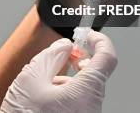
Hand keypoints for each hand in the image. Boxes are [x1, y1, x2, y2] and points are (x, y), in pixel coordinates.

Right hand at [0, 31, 116, 112]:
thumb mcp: (32, 77)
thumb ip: (52, 55)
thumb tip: (65, 46)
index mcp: (86, 92)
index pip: (107, 57)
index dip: (98, 40)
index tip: (86, 34)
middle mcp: (93, 107)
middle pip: (94, 73)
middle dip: (77, 60)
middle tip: (63, 54)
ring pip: (83, 89)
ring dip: (66, 79)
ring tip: (42, 83)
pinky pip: (77, 103)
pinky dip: (64, 94)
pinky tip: (44, 98)